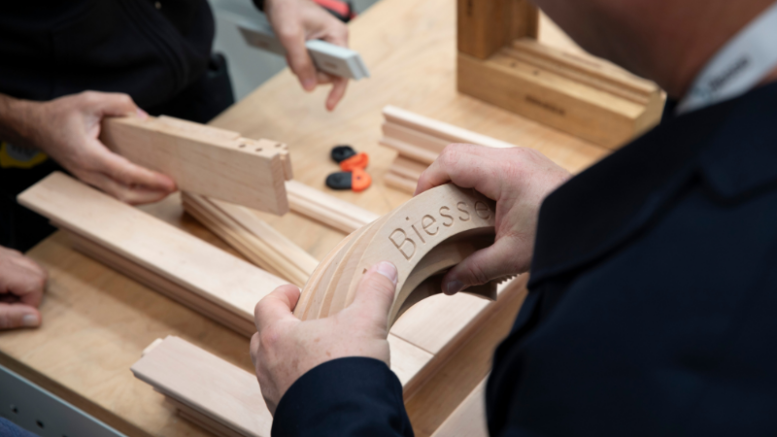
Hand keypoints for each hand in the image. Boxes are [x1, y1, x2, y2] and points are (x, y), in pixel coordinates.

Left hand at [0, 246, 45, 329]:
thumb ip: (8, 316)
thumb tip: (36, 319)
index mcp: (0, 270)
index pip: (34, 283)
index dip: (30, 303)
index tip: (13, 312)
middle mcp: (2, 256)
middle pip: (38, 272)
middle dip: (30, 292)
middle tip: (8, 304)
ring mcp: (0, 251)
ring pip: (30, 265)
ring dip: (24, 284)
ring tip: (3, 296)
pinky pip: (18, 260)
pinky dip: (16, 275)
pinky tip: (1, 287)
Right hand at [25, 91, 175, 203]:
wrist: (35, 126)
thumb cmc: (61, 114)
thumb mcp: (90, 100)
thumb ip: (119, 104)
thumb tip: (144, 118)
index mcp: (88, 154)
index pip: (124, 173)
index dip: (148, 179)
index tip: (169, 182)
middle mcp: (88, 172)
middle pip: (124, 194)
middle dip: (152, 195)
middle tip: (173, 188)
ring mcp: (89, 179)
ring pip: (120, 197)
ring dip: (144, 196)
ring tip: (166, 188)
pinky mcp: (91, 179)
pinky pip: (115, 191)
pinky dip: (134, 192)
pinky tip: (148, 185)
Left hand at [250, 261, 397, 413]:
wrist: (345, 423)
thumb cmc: (347, 370)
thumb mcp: (367, 322)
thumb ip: (375, 292)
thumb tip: (384, 267)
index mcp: (279, 336)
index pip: (266, 306)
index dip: (280, 296)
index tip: (296, 292)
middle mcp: (268, 365)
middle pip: (262, 338)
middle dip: (280, 327)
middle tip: (304, 323)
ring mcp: (274, 393)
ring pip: (271, 369)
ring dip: (287, 358)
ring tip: (315, 355)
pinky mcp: (286, 414)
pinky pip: (284, 393)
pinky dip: (297, 384)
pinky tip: (322, 385)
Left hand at [265, 0, 348, 110]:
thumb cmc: (287, 7)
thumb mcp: (290, 36)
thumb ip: (300, 62)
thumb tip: (309, 87)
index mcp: (338, 35)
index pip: (346, 69)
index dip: (338, 88)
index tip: (329, 105)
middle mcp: (336, 41)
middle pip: (331, 73)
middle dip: (312, 74)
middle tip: (296, 64)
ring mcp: (328, 45)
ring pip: (319, 71)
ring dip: (303, 68)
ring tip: (291, 52)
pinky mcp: (318, 47)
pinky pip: (312, 64)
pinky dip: (300, 63)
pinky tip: (292, 52)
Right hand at [415, 144, 570, 293]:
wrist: (603, 223)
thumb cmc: (563, 235)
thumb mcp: (513, 256)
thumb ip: (475, 268)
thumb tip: (447, 284)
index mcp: (505, 173)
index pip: (450, 161)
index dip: (427, 181)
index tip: (419, 207)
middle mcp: (512, 157)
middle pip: (456, 154)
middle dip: (437, 180)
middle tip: (430, 211)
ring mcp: (521, 157)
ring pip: (471, 156)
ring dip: (456, 180)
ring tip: (450, 212)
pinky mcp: (527, 164)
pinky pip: (489, 164)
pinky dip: (474, 181)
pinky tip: (475, 208)